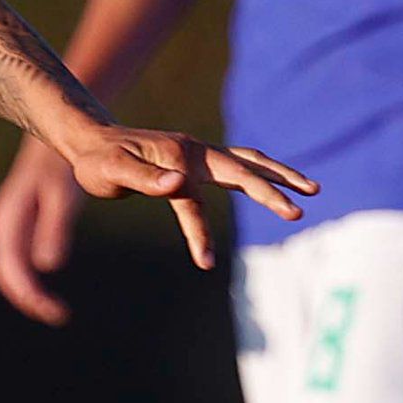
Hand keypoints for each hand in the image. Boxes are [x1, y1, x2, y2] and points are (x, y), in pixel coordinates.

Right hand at [0, 138, 85, 325]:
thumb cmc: (64, 164)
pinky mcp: (21, 223)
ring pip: (11, 268)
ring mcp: (9, 224)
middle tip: (58, 316)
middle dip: (28, 298)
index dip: (29, 295)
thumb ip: (55, 228)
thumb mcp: (63, 196)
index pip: (11, 269)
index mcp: (8, 220)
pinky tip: (50, 288)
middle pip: (6, 273)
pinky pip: (18, 259)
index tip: (54, 312)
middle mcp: (3, 224)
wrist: (62, 134)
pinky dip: (32, 278)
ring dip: (29, 292)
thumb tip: (47, 267)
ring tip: (56, 310)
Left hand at [53, 122, 313, 272]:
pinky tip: (271, 185)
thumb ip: (145, 179)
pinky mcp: (196, 160)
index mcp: (179, 156)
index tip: (206, 261)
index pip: (204, 194)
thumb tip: (179, 183)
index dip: (203, 230)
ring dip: (279, 175)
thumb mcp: (113, 172)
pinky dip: (257, 175)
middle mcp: (195, 151)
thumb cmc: (97, 160)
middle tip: (303, 207)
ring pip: (249, 162)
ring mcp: (198, 154)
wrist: (91, 141)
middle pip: (246, 168)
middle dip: (275, 188)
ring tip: (312, 189)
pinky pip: (236, 167)